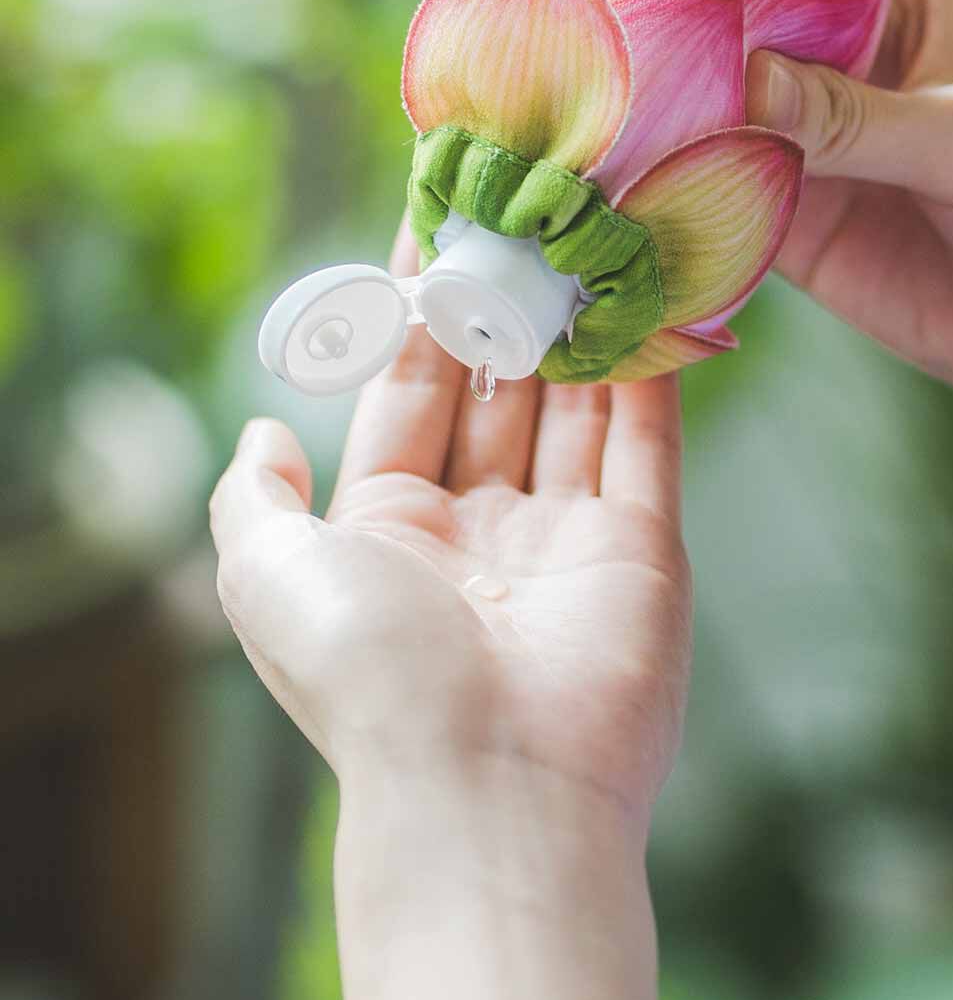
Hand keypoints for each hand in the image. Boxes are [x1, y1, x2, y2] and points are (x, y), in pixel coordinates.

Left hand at [210, 219, 687, 999]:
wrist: (492, 785)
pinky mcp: (645, 547)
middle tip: (521, 214)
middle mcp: (484, 526)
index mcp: (396, 526)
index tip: (435, 226)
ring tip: (585, 234)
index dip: (420, 312)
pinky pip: (649, 442)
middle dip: (506, 306)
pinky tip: (649, 299)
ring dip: (580, 325)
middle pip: (500, 390)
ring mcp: (570, 535)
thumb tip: (264, 431)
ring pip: (578, 405)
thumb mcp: (268, 576)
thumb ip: (252, 499)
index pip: (412, 392)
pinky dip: (652, 373)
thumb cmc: (371, 674)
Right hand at [605, 0, 952, 506]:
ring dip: (640, 114)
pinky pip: (717, 202)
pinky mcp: (805, 229)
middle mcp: (846, 55)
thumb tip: (733, 79)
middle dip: (647, 13)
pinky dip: (666, 202)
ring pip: (704, 108)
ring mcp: (816, 144)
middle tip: (571, 39)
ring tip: (563, 123)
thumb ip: (856, 117)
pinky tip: (610, 205)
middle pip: (722, 9)